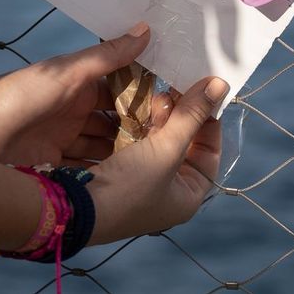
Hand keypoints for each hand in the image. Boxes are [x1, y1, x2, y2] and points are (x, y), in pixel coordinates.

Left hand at [0, 24, 159, 166]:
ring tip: (158, 163)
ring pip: (107, 146)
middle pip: (118, 121)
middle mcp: (78, 111)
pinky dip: (106, 171)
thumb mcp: (68, 72)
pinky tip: (129, 180)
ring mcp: (68, 139)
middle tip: (174, 141)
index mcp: (83, 84)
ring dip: (127, 153)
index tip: (178, 104)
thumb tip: (146, 28)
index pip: (124, 88)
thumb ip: (108, 56)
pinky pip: (89, 166)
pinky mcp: (58, 164)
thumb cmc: (21, 96)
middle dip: (142, 130)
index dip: (148, 96)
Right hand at [85, 75, 227, 243]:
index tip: (202, 95)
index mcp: (187, 196)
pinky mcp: (117, 172)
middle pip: (183, 145)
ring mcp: (141, 183)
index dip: (209, 123)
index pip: (210, 154)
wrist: (73, 208)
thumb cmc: (130, 187)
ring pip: (157, 141)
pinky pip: (134, 143)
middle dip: (180, 116)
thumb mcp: (167, 149)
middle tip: (171, 92)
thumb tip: (220, 85)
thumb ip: (192, 115)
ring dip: (157, 118)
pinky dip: (136, 125)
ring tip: (155, 97)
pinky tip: (133, 107)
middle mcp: (167, 192)